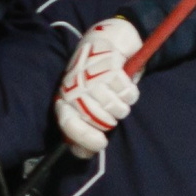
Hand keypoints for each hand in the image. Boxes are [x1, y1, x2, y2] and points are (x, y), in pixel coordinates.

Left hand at [55, 17, 142, 157]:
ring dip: (123, 106)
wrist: (106, 43)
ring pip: (115, 107)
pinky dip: (130, 92)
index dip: (85, 138)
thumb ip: (84, 128)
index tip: (101, 143)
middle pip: (99, 120)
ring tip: (119, 96)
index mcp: (65, 99)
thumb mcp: (89, 104)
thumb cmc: (97, 81)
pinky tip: (125, 84)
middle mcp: (74, 87)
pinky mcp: (108, 65)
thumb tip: (85, 153)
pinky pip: (127, 92)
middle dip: (111, 119)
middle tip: (113, 109)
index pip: (69, 124)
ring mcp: (90, 75)